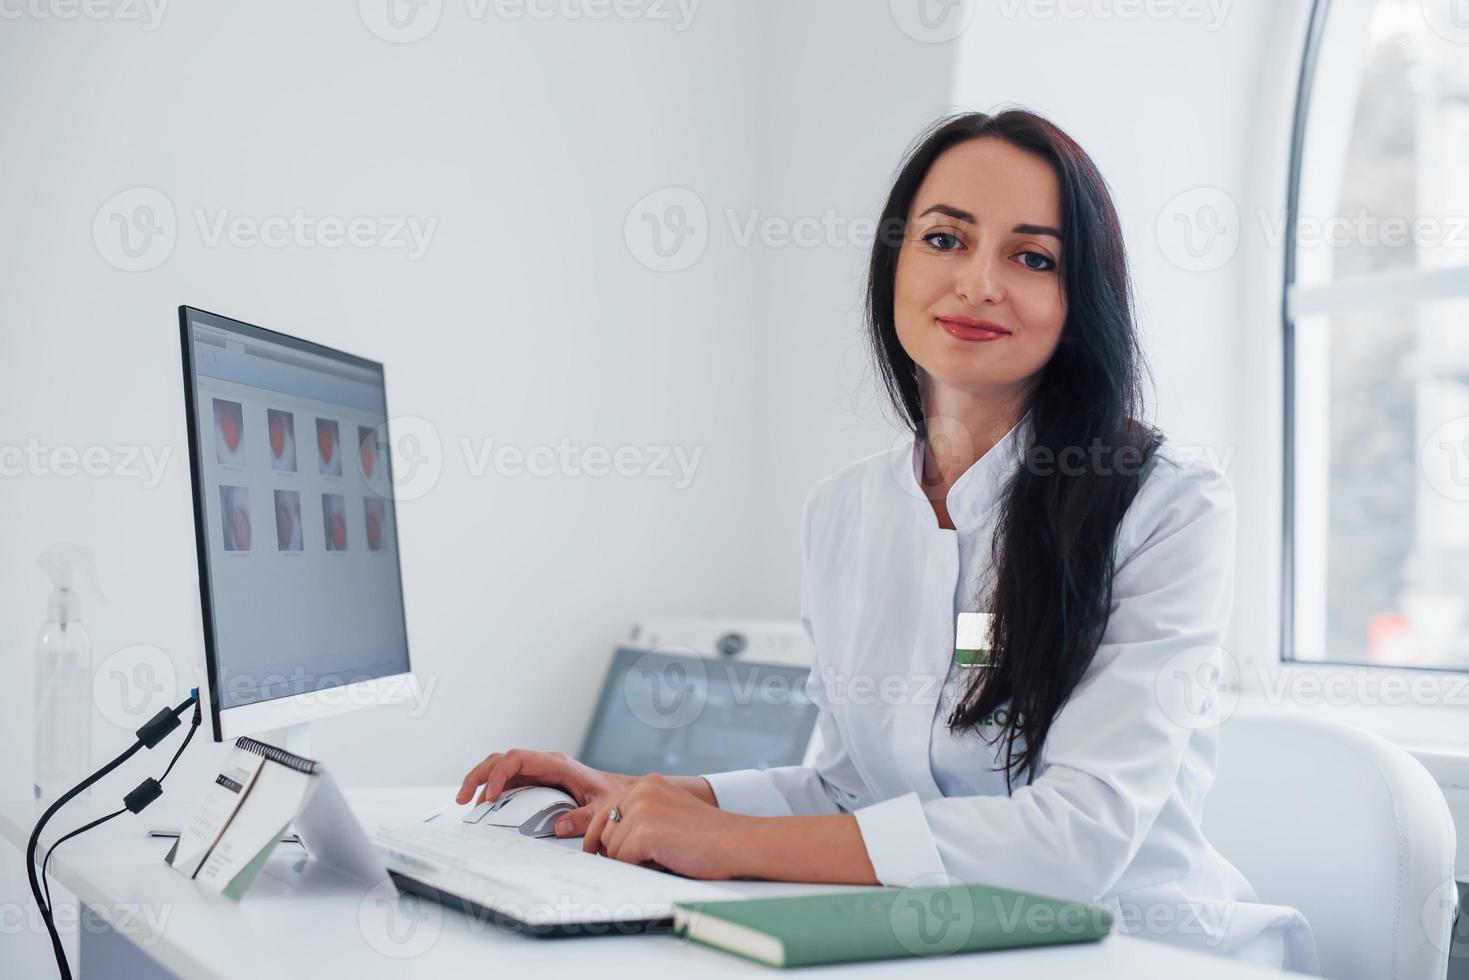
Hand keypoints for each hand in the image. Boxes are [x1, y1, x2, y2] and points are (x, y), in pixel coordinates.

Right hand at [456, 749, 629, 837]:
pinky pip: (508, 783)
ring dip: (481, 783)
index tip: (490, 796)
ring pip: (501, 769)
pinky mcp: (535, 783)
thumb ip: (584, 818)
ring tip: (466, 805)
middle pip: (502, 760)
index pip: (519, 759)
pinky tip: (484, 809)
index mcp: (557, 764)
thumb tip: (560, 828)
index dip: (499, 774)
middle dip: (479, 775)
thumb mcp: (602, 808)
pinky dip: (492, 792)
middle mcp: (543, 764)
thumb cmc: (611, 796)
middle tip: (461, 798)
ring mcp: (537, 772)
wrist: (620, 793)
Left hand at [582, 774, 746, 879]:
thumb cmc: (710, 836)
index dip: (598, 834)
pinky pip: (622, 861)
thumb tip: (607, 842)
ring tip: (662, 858)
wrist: (737, 842)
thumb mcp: (670, 813)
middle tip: (636, 861)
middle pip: (603, 830)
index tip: (594, 851)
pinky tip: (663, 862)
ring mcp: (642, 810)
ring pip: (611, 848)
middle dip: (614, 850)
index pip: (605, 810)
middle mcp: (641, 791)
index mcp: (648, 784)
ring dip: (631, 861)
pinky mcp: (644, 832)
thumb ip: (642, 817)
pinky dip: (638, 868)